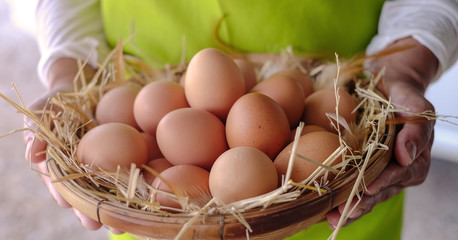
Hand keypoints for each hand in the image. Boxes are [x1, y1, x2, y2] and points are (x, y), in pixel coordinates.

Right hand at [23, 58, 122, 233]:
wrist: (82, 87)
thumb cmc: (58, 101)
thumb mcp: (44, 110)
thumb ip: (37, 130)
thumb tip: (32, 156)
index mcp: (57, 165)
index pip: (58, 183)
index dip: (62, 193)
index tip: (65, 204)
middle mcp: (78, 170)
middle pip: (83, 195)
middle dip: (88, 211)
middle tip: (95, 224)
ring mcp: (99, 165)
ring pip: (104, 190)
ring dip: (111, 207)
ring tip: (120, 224)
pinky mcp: (121, 157)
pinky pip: (126, 173)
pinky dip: (133, 186)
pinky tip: (143, 198)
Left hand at [327, 37, 437, 226]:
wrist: (386, 90)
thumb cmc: (403, 98)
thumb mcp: (416, 106)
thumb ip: (415, 130)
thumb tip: (405, 157)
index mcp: (414, 161)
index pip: (400, 175)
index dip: (384, 182)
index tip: (368, 187)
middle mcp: (396, 173)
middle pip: (379, 192)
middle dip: (362, 203)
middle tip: (344, 211)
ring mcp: (378, 174)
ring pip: (365, 195)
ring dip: (348, 207)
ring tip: (332, 217)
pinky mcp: (361, 171)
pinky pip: (352, 187)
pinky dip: (339, 197)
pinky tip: (324, 209)